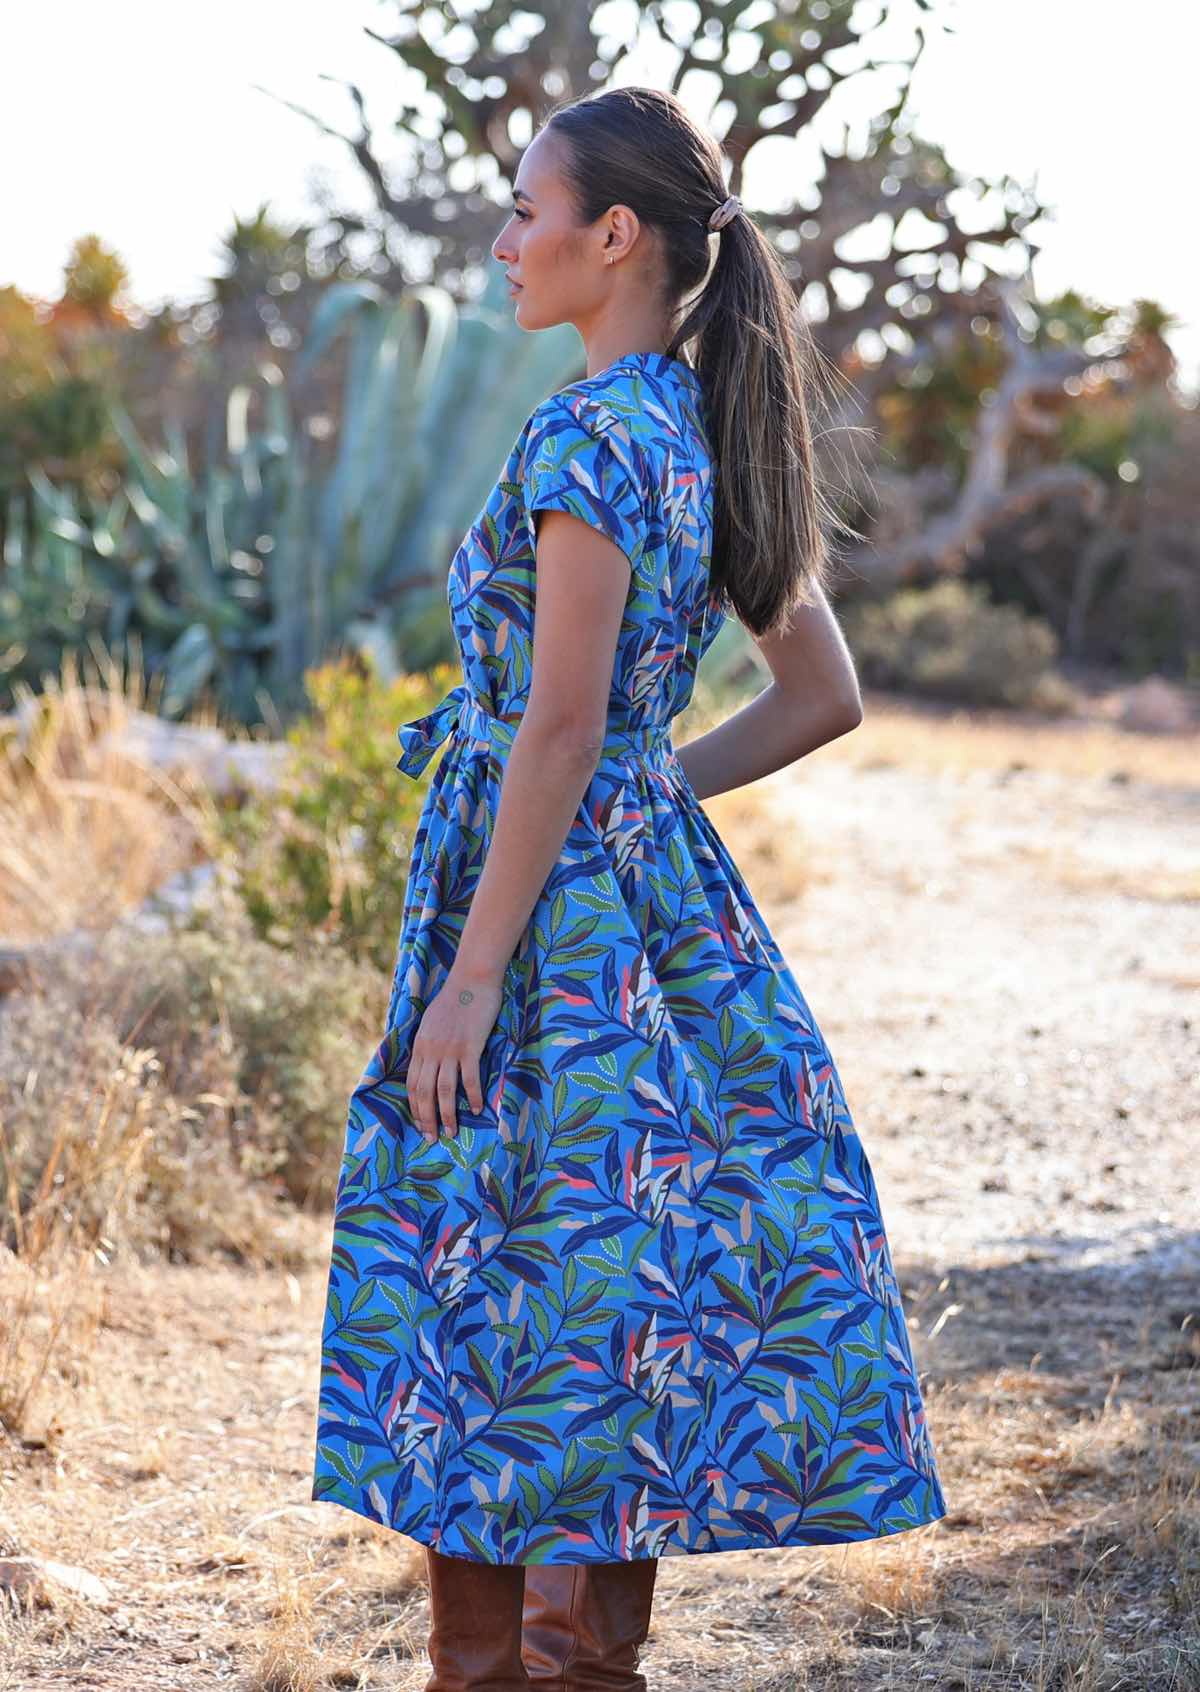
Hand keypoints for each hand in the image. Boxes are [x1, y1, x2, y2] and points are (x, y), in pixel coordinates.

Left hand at [405, 968, 504, 1142]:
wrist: (472, 979)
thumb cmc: (455, 999)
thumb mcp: (432, 1022)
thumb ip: (428, 1044)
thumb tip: (429, 1064)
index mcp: (420, 1045)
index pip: (412, 1084)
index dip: (415, 1108)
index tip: (420, 1125)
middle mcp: (431, 1051)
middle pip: (424, 1093)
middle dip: (427, 1119)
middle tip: (432, 1138)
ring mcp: (450, 1050)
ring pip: (444, 1091)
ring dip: (447, 1115)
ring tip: (451, 1132)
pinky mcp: (470, 1047)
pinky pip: (469, 1079)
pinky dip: (472, 1097)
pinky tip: (477, 1109)